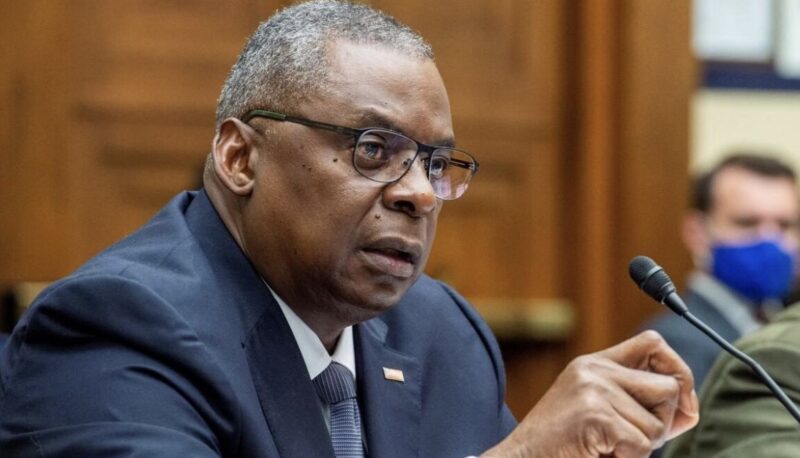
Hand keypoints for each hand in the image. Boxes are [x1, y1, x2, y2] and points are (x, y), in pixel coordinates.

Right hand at [482, 331, 698, 457]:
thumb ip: (640, 405)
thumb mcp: (600, 413)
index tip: (680, 403)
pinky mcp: (593, 414)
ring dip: (642, 448)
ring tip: (606, 448)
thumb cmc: (561, 447)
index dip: (677, 370)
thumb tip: (690, 410)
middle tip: (626, 439)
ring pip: (657, 423)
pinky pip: (641, 445)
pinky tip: (599, 454)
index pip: (653, 344)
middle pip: (667, 387)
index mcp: (593, 364)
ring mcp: (593, 389)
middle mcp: (593, 369)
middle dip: (662, 422)